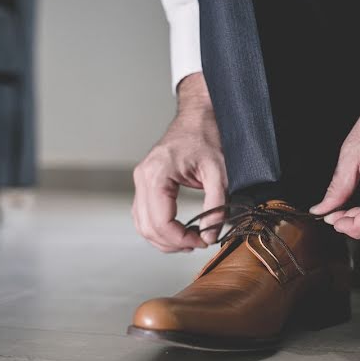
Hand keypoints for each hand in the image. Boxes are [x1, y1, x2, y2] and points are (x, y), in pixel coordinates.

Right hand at [132, 73, 227, 251]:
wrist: (198, 117)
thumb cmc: (206, 136)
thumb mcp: (219, 173)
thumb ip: (216, 206)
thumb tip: (211, 235)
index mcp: (157, 174)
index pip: (160, 222)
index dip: (181, 239)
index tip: (202, 241)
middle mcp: (142, 178)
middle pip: (148, 227)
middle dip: (172, 242)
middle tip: (197, 244)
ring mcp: (140, 180)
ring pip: (142, 224)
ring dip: (163, 239)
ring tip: (189, 241)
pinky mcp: (144, 183)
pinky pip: (143, 214)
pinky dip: (158, 228)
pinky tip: (177, 231)